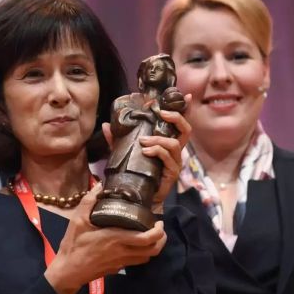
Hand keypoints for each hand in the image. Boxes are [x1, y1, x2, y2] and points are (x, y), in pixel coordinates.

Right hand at [44, 189, 166, 293]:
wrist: (68, 271)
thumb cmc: (74, 245)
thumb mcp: (77, 220)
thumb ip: (89, 201)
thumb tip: (99, 185)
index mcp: (116, 238)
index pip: (147, 238)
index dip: (158, 231)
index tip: (159, 222)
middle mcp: (123, 252)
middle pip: (153, 250)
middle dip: (161, 239)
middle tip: (158, 228)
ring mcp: (122, 262)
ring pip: (147, 258)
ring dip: (153, 247)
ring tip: (149, 235)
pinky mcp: (118, 269)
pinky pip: (136, 261)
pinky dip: (141, 253)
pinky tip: (133, 245)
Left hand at [103, 95, 191, 213]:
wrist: (139, 198)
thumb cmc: (135, 173)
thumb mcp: (125, 153)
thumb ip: (117, 140)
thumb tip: (106, 124)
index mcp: (167, 143)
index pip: (179, 124)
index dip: (185, 110)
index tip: (187, 96)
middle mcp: (175, 151)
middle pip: (185, 130)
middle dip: (176, 118)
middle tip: (162, 113)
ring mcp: (175, 162)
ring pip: (174, 144)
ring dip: (158, 139)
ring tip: (143, 141)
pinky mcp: (172, 173)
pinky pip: (168, 158)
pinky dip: (157, 151)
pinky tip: (145, 151)